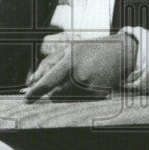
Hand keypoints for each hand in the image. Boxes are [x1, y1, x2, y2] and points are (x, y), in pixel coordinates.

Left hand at [23, 33, 137, 102]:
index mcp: (70, 62)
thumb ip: (49, 63)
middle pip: (56, 96)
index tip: (26, 99)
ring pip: (68, 100)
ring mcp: (90, 87)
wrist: (122, 52)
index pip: (47, 82)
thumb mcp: (69, 49)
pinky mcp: (99, 95)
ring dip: (69, 93)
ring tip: (82, 77)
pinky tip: (91, 81)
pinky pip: (81, 101)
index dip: (35, 92)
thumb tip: (32, 80)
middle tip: (64, 82)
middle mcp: (80, 76)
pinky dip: (81, 94)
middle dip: (54, 92)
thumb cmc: (91, 49)